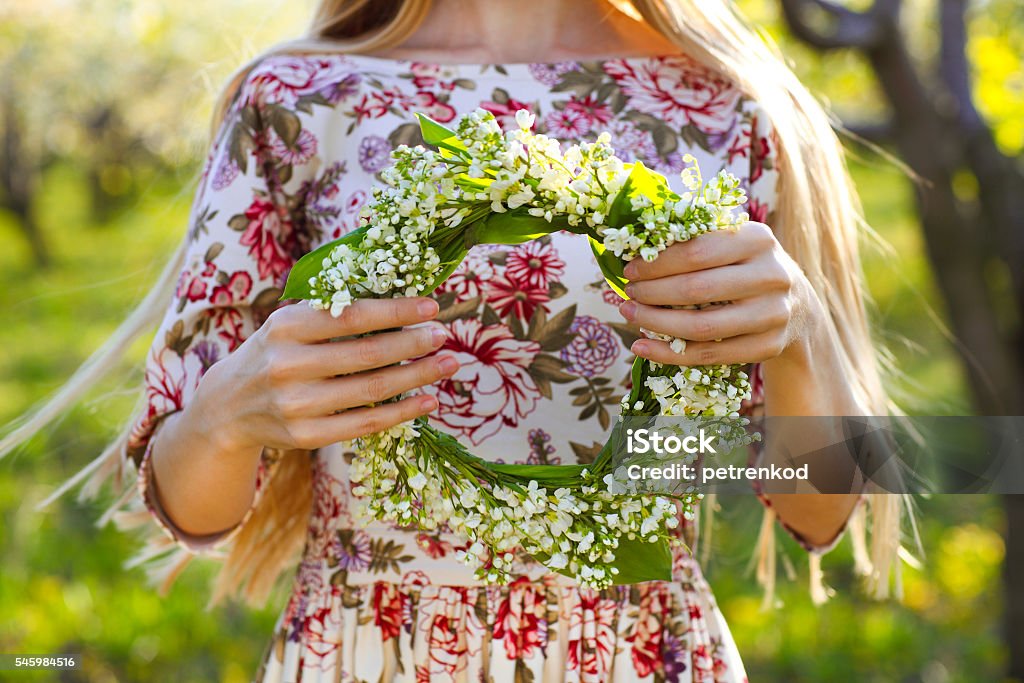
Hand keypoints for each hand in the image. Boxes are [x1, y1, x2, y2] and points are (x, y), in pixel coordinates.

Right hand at [190, 297, 458, 452]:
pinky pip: (364, 424)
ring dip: (417, 377)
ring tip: (448, 364)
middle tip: (445, 335)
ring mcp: (296, 404)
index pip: (351, 315)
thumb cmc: (275, 352)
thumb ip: (333, 312)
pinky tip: (428, 401)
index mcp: (285, 326)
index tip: (431, 307)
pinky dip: (402, 413)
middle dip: (414, 344)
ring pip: (371, 391)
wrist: (227, 406)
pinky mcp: (305, 436)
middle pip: (367, 354)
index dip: (396, 312)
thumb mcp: (290, 323)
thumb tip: (403, 303)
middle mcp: (286, 364)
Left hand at [617, 221, 822, 365]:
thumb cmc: (745, 267)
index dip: (657, 264)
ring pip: (702, 327)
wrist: (796, 304)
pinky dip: (670, 354)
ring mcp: (773, 314)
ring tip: (630, 317)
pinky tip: (642, 347)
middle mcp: (771, 275)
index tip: (629, 271)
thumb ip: (693, 241)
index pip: (696, 251)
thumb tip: (634, 249)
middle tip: (626, 296)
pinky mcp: (768, 345)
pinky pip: (710, 354)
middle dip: (652, 294)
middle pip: (696, 290)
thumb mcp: (731, 243)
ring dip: (656, 324)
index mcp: (757, 239)